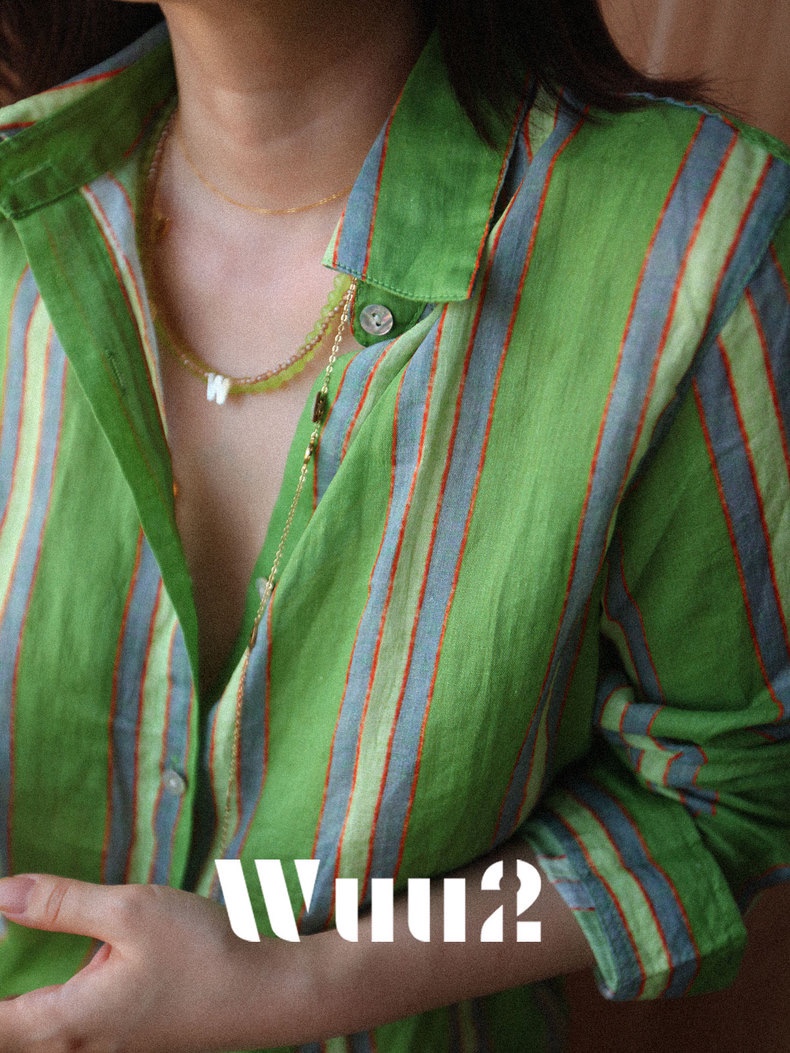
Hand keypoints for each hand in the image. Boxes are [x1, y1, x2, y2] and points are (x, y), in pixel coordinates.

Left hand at [0, 873, 293, 1052]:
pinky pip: (60, 1041)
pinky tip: (57, 980)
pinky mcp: (122, 1047)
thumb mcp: (132, 912)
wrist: (265, 994)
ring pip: (34, 1043)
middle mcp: (75, 1051)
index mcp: (66, 1022)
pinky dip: (40, 1018)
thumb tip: (1, 894)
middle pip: (6, 1040)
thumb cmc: (202, 952)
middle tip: (5, 939)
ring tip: (21, 958)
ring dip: (16, 1015)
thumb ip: (61, 904)